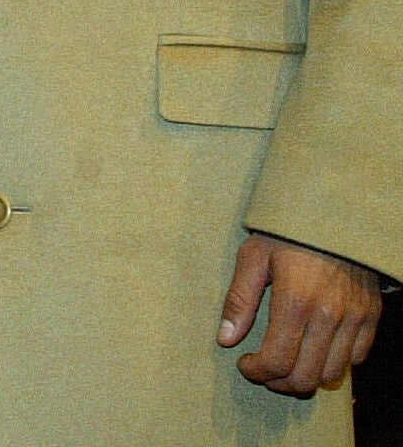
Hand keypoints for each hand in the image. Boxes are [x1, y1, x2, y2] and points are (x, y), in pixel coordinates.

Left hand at [220, 232, 382, 394]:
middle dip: (279, 382)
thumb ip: (239, 300)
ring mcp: (355, 318)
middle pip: (305, 376)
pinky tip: (315, 349)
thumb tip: (225, 339)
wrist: (335, 214)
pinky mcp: (371, 316)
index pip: (277, 360)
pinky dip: (334, 362)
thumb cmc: (287, 233)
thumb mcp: (253, 256)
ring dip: (306, 376)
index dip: (256, 371)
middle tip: (263, 370)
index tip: (244, 363)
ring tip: (287, 364)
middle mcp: (329, 316)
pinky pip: (356, 358)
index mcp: (295, 301)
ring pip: (332, 373)